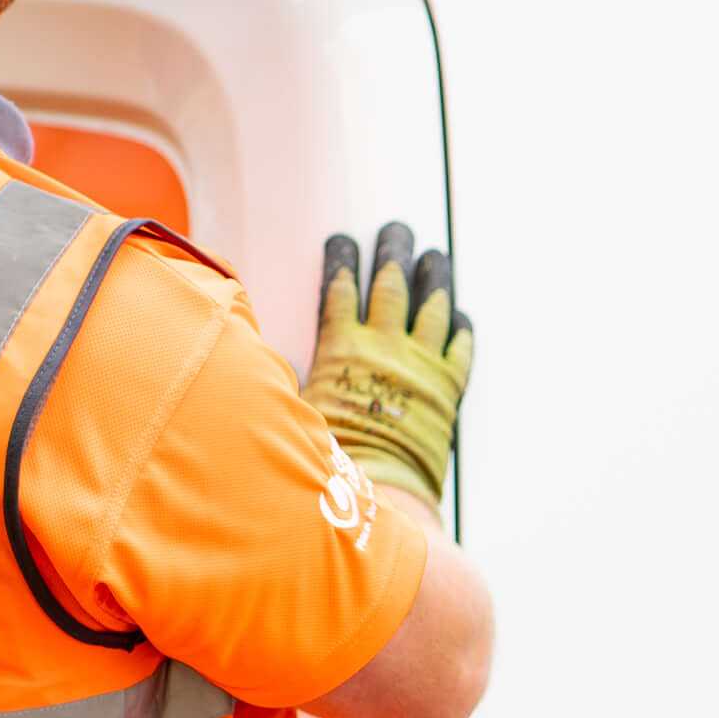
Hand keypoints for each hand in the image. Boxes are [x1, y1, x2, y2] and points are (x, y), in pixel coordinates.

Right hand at [304, 223, 471, 508]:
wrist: (382, 488)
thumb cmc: (331, 457)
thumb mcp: (297, 408)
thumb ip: (285, 378)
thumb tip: (258, 360)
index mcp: (343, 349)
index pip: (341, 291)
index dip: (342, 262)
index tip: (344, 240)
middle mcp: (386, 348)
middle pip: (391, 286)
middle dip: (392, 253)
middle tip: (397, 229)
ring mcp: (422, 365)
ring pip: (433, 307)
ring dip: (434, 278)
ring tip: (434, 256)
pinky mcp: (449, 388)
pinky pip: (460, 347)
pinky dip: (459, 328)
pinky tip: (458, 316)